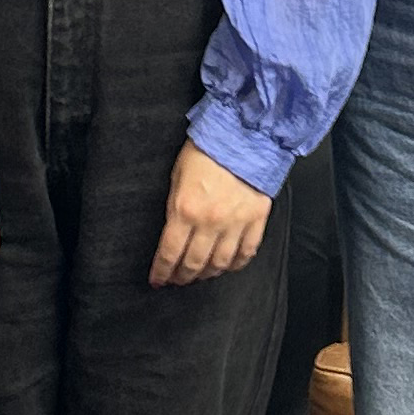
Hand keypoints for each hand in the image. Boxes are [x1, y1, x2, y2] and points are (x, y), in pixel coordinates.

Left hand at [150, 142, 271, 286]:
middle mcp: (210, 222)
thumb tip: (173, 231)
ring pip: (220, 262)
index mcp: (185, 210)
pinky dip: (236, 264)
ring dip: (207, 274)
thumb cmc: (205, 149)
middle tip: (176, 281)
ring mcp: (235, 223)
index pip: (169, 253)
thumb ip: (175, 207)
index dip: (161, 271)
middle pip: (194, 263)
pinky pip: (246, 252)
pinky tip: (227, 267)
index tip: (157, 280)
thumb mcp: (177, 176)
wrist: (242, 134)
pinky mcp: (256, 219)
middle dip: (182, 276)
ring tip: (199, 276)